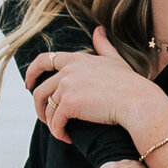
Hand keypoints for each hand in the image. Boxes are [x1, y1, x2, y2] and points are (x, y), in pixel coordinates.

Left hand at [27, 27, 158, 144]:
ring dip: (50, 123)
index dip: (32, 72)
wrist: (138, 102)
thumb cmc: (131, 84)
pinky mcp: (69, 103)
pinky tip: (67, 138)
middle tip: (45, 118)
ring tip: (60, 131)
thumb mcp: (115, 60)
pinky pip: (55, 122)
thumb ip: (103, 45)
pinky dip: (59, 132)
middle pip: (39, 89)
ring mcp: (67, 86)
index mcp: (77, 59)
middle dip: (39, 106)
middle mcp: (69, 70)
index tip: (28, 84)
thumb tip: (99, 30)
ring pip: (47, 108)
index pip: (44, 59)